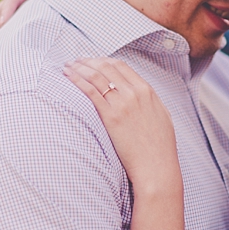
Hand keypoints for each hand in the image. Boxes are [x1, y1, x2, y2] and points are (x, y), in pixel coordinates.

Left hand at [64, 57, 185, 229]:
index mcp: (149, 92)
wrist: (157, 169)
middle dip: (89, 61)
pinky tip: (68, 77)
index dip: (105, 61)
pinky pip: (91, 91)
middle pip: (108, 67)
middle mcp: (136, 93)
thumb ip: (149, 104)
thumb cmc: (159, 150)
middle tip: (76, 60)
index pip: (122, 67)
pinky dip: (78, 80)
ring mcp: (124, 103)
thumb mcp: (161, 119)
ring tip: (67, 66)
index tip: (93, 61)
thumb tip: (140, 98)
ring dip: (80, 68)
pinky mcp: (112, 116)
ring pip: (97, 76)